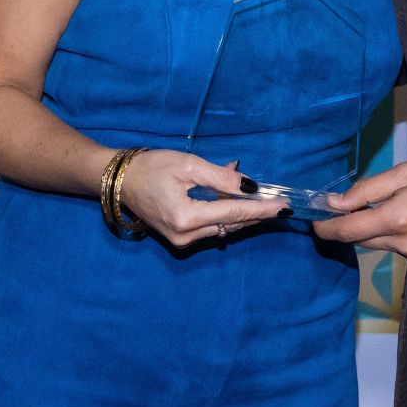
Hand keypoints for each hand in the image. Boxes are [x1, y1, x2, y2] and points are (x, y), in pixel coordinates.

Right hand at [119, 153, 284, 248]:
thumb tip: (251, 187)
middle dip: (257, 213)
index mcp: (186, 218)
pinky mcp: (180, 239)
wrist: (122, 180)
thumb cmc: (152, 167)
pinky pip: (212, 227)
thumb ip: (221, 177)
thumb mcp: (188, 165)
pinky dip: (226, 213)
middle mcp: (186, 237)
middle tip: (281, 203)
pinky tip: (237, 200)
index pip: (233, 212)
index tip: (284, 207)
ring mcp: (182, 241)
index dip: (261, 209)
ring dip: (243, 212)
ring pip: (224, 227)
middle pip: (232, 223)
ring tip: (263, 199)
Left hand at [312, 155, 406, 265]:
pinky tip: (397, 215)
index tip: (312, 220)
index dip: (326, 228)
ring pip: (378, 243)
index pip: (349, 230)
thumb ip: (368, 189)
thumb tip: (335, 203)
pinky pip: (395, 247)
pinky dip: (388, 233)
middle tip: (335, 208)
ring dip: (368, 228)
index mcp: (398, 218)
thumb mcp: (406, 172)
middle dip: (345, 226)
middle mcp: (404, 244)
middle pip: (361, 239)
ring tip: (372, 206)